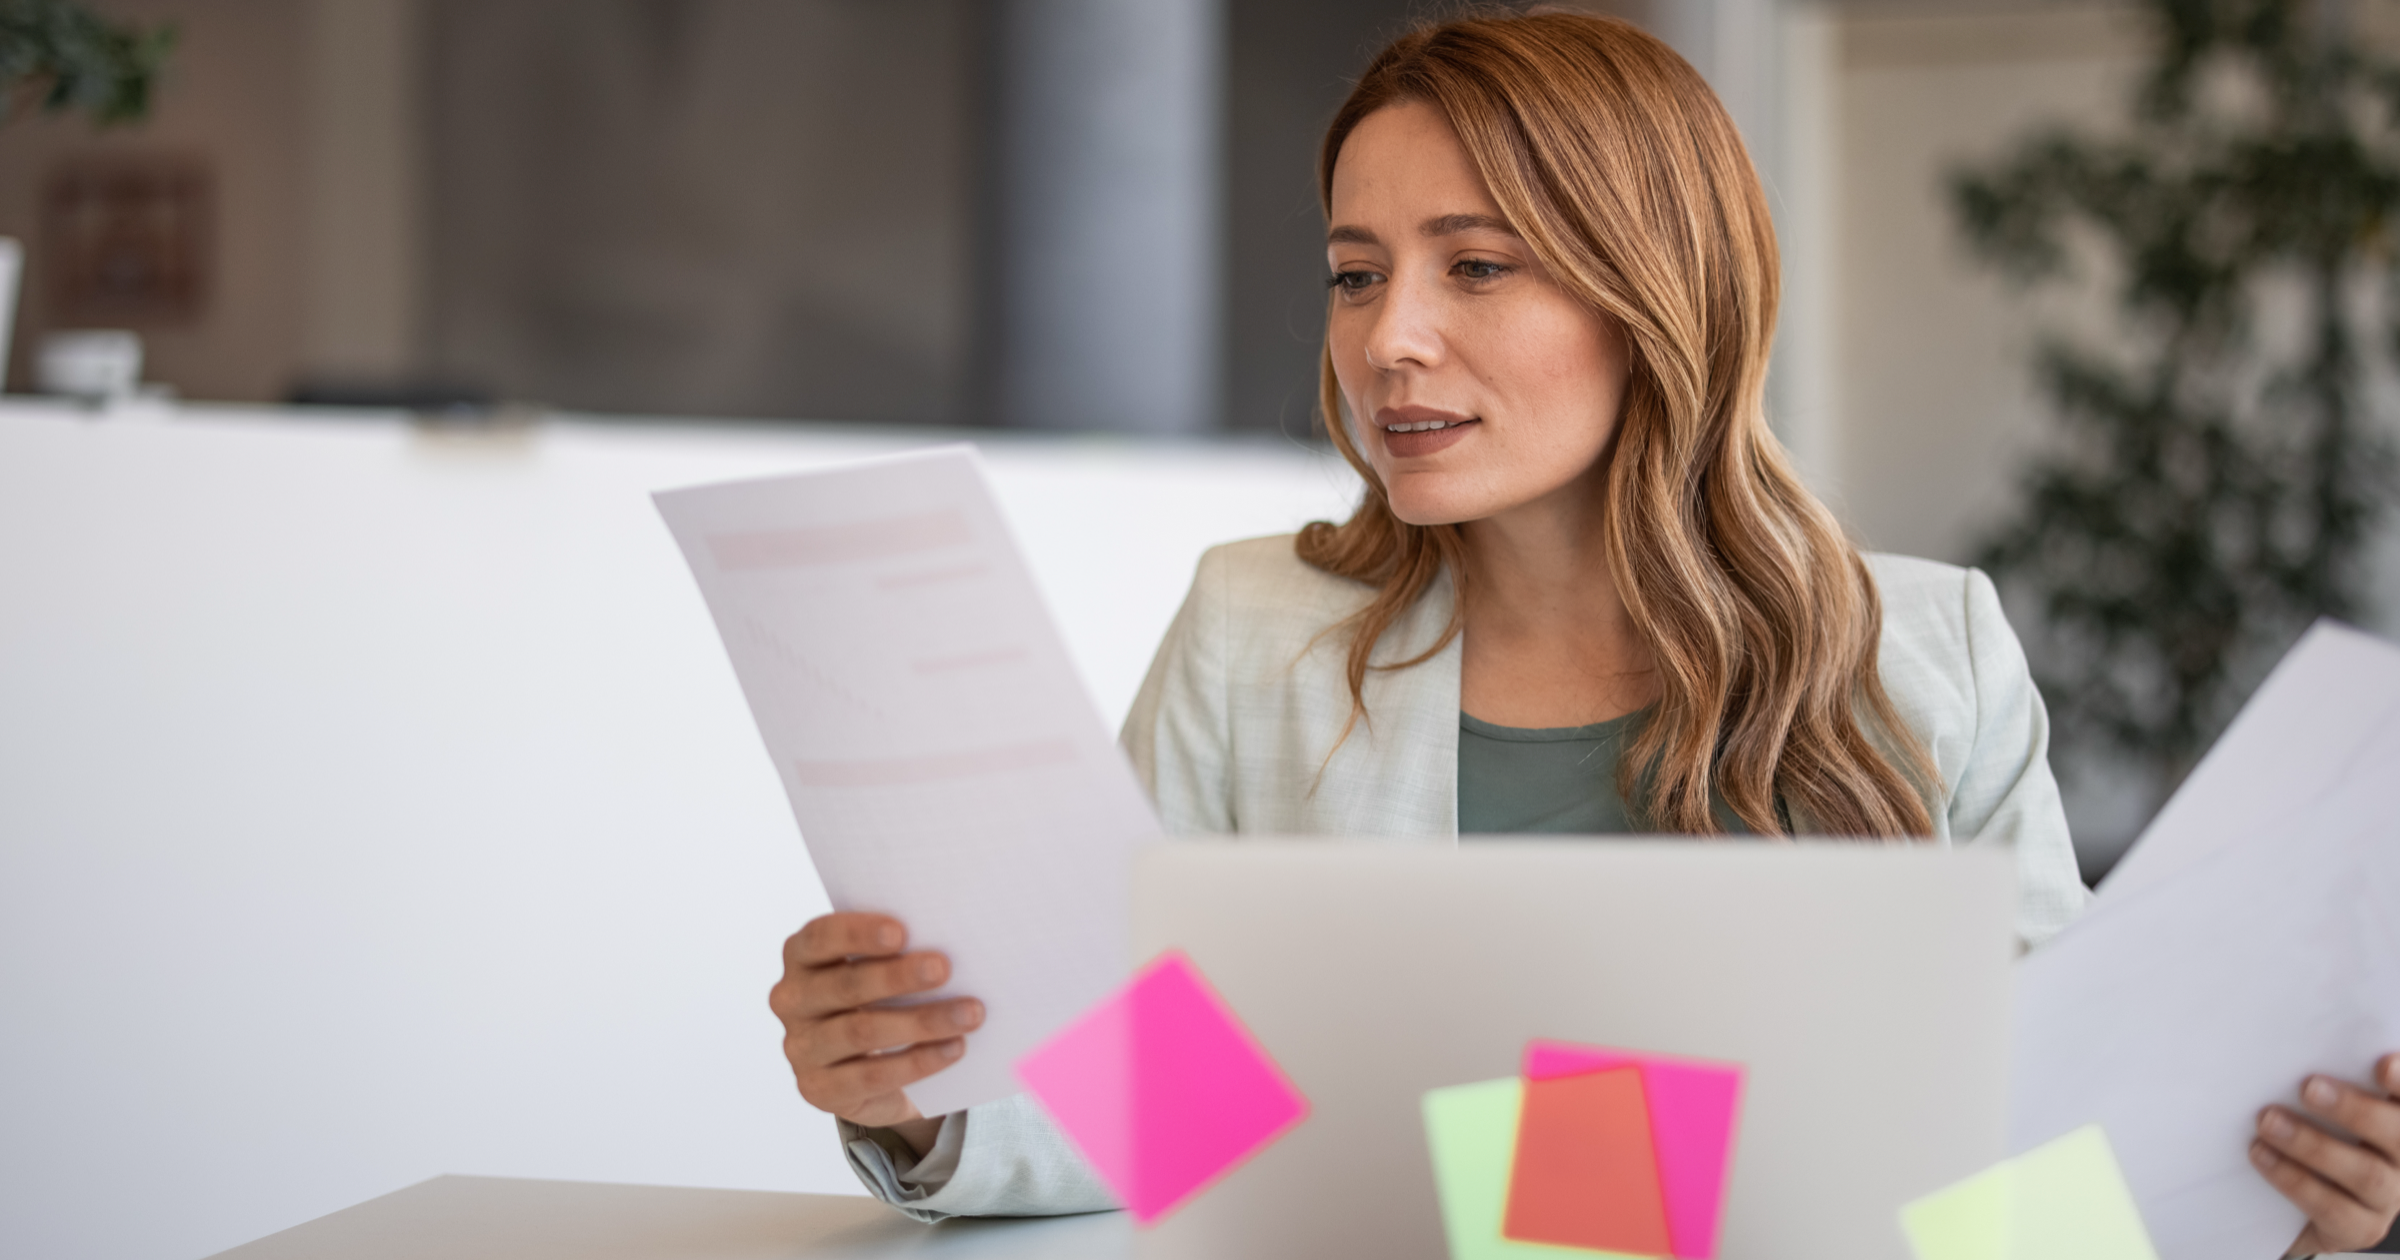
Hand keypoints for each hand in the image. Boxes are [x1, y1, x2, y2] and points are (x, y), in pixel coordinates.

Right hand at [768, 912, 983, 1153]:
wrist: (865, 1067)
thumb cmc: (878, 998)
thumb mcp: (879, 969)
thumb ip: (897, 953)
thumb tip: (950, 943)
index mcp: (801, 956)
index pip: (820, 937)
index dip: (858, 933)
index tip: (901, 931)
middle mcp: (792, 1000)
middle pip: (845, 985)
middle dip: (898, 976)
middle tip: (944, 968)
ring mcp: (801, 1048)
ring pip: (862, 1032)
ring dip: (922, 1021)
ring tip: (970, 1014)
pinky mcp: (818, 1089)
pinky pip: (872, 1075)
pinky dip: (919, 1061)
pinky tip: (953, 1048)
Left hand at [2253, 1054, 2399, 1255]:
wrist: (2292, 1204)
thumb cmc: (2311, 1132)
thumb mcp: (2319, 1104)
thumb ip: (2322, 1079)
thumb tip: (2289, 1044)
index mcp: (2398, 1120)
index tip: (2382, 1063)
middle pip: (2398, 1135)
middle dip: (2355, 1110)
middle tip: (2309, 1087)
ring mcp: (2387, 1198)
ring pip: (2367, 1174)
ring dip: (2314, 1145)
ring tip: (2269, 1121)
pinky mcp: (2359, 1228)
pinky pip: (2333, 1208)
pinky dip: (2294, 1180)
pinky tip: (2262, 1155)